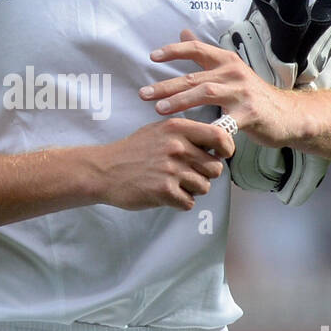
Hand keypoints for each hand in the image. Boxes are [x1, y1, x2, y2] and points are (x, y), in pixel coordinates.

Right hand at [93, 116, 236, 211]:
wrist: (104, 170)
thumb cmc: (133, 151)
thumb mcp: (159, 130)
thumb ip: (186, 134)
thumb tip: (216, 143)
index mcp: (177, 128)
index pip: (220, 136)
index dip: (227, 149)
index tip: (221, 155)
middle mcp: (177, 147)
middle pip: (215, 168)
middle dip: (204, 175)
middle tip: (186, 174)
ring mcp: (171, 170)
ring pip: (204, 187)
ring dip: (192, 190)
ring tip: (172, 183)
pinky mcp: (164, 191)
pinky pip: (189, 202)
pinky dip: (179, 202)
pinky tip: (165, 194)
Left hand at [139, 29, 303, 148]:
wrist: (287, 114)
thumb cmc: (252, 94)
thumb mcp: (230, 69)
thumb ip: (205, 54)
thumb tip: (183, 32)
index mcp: (227, 61)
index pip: (197, 49)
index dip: (174, 51)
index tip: (152, 57)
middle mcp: (234, 73)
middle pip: (195, 76)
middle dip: (167, 85)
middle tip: (144, 94)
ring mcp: (242, 93)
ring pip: (206, 93)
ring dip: (180, 101)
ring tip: (159, 109)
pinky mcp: (249, 114)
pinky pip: (224, 122)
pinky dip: (208, 129)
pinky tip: (191, 135)